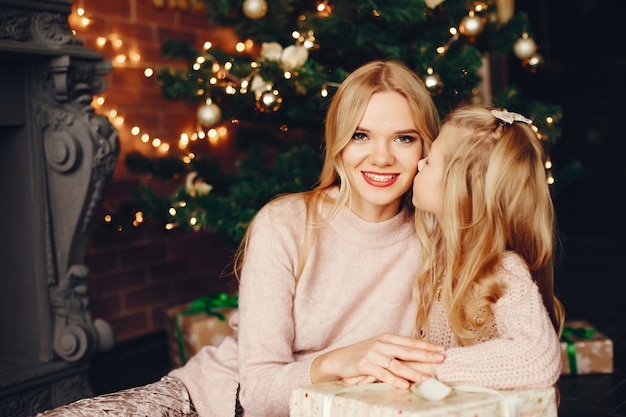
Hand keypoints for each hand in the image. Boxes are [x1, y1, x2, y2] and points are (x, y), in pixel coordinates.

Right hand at [311, 333, 444, 388]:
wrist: (339, 359)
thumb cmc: (363, 354)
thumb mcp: (380, 348)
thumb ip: (396, 350)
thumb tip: (418, 355)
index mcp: (387, 338)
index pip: (411, 342)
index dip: (427, 346)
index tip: (443, 349)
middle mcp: (381, 344)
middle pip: (407, 350)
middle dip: (426, 355)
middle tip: (442, 359)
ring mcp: (373, 354)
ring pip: (397, 364)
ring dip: (413, 372)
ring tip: (426, 378)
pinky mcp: (364, 365)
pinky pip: (382, 374)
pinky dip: (394, 380)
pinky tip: (404, 385)